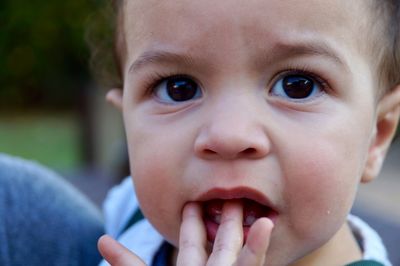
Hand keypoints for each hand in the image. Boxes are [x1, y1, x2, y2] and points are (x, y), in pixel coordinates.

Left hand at [98, 202, 272, 265]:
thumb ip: (127, 264)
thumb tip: (102, 239)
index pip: (192, 243)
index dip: (194, 222)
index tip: (195, 201)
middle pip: (221, 244)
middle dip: (227, 220)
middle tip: (232, 195)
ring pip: (240, 254)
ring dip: (248, 230)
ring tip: (256, 206)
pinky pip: (250, 263)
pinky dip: (257, 246)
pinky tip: (265, 224)